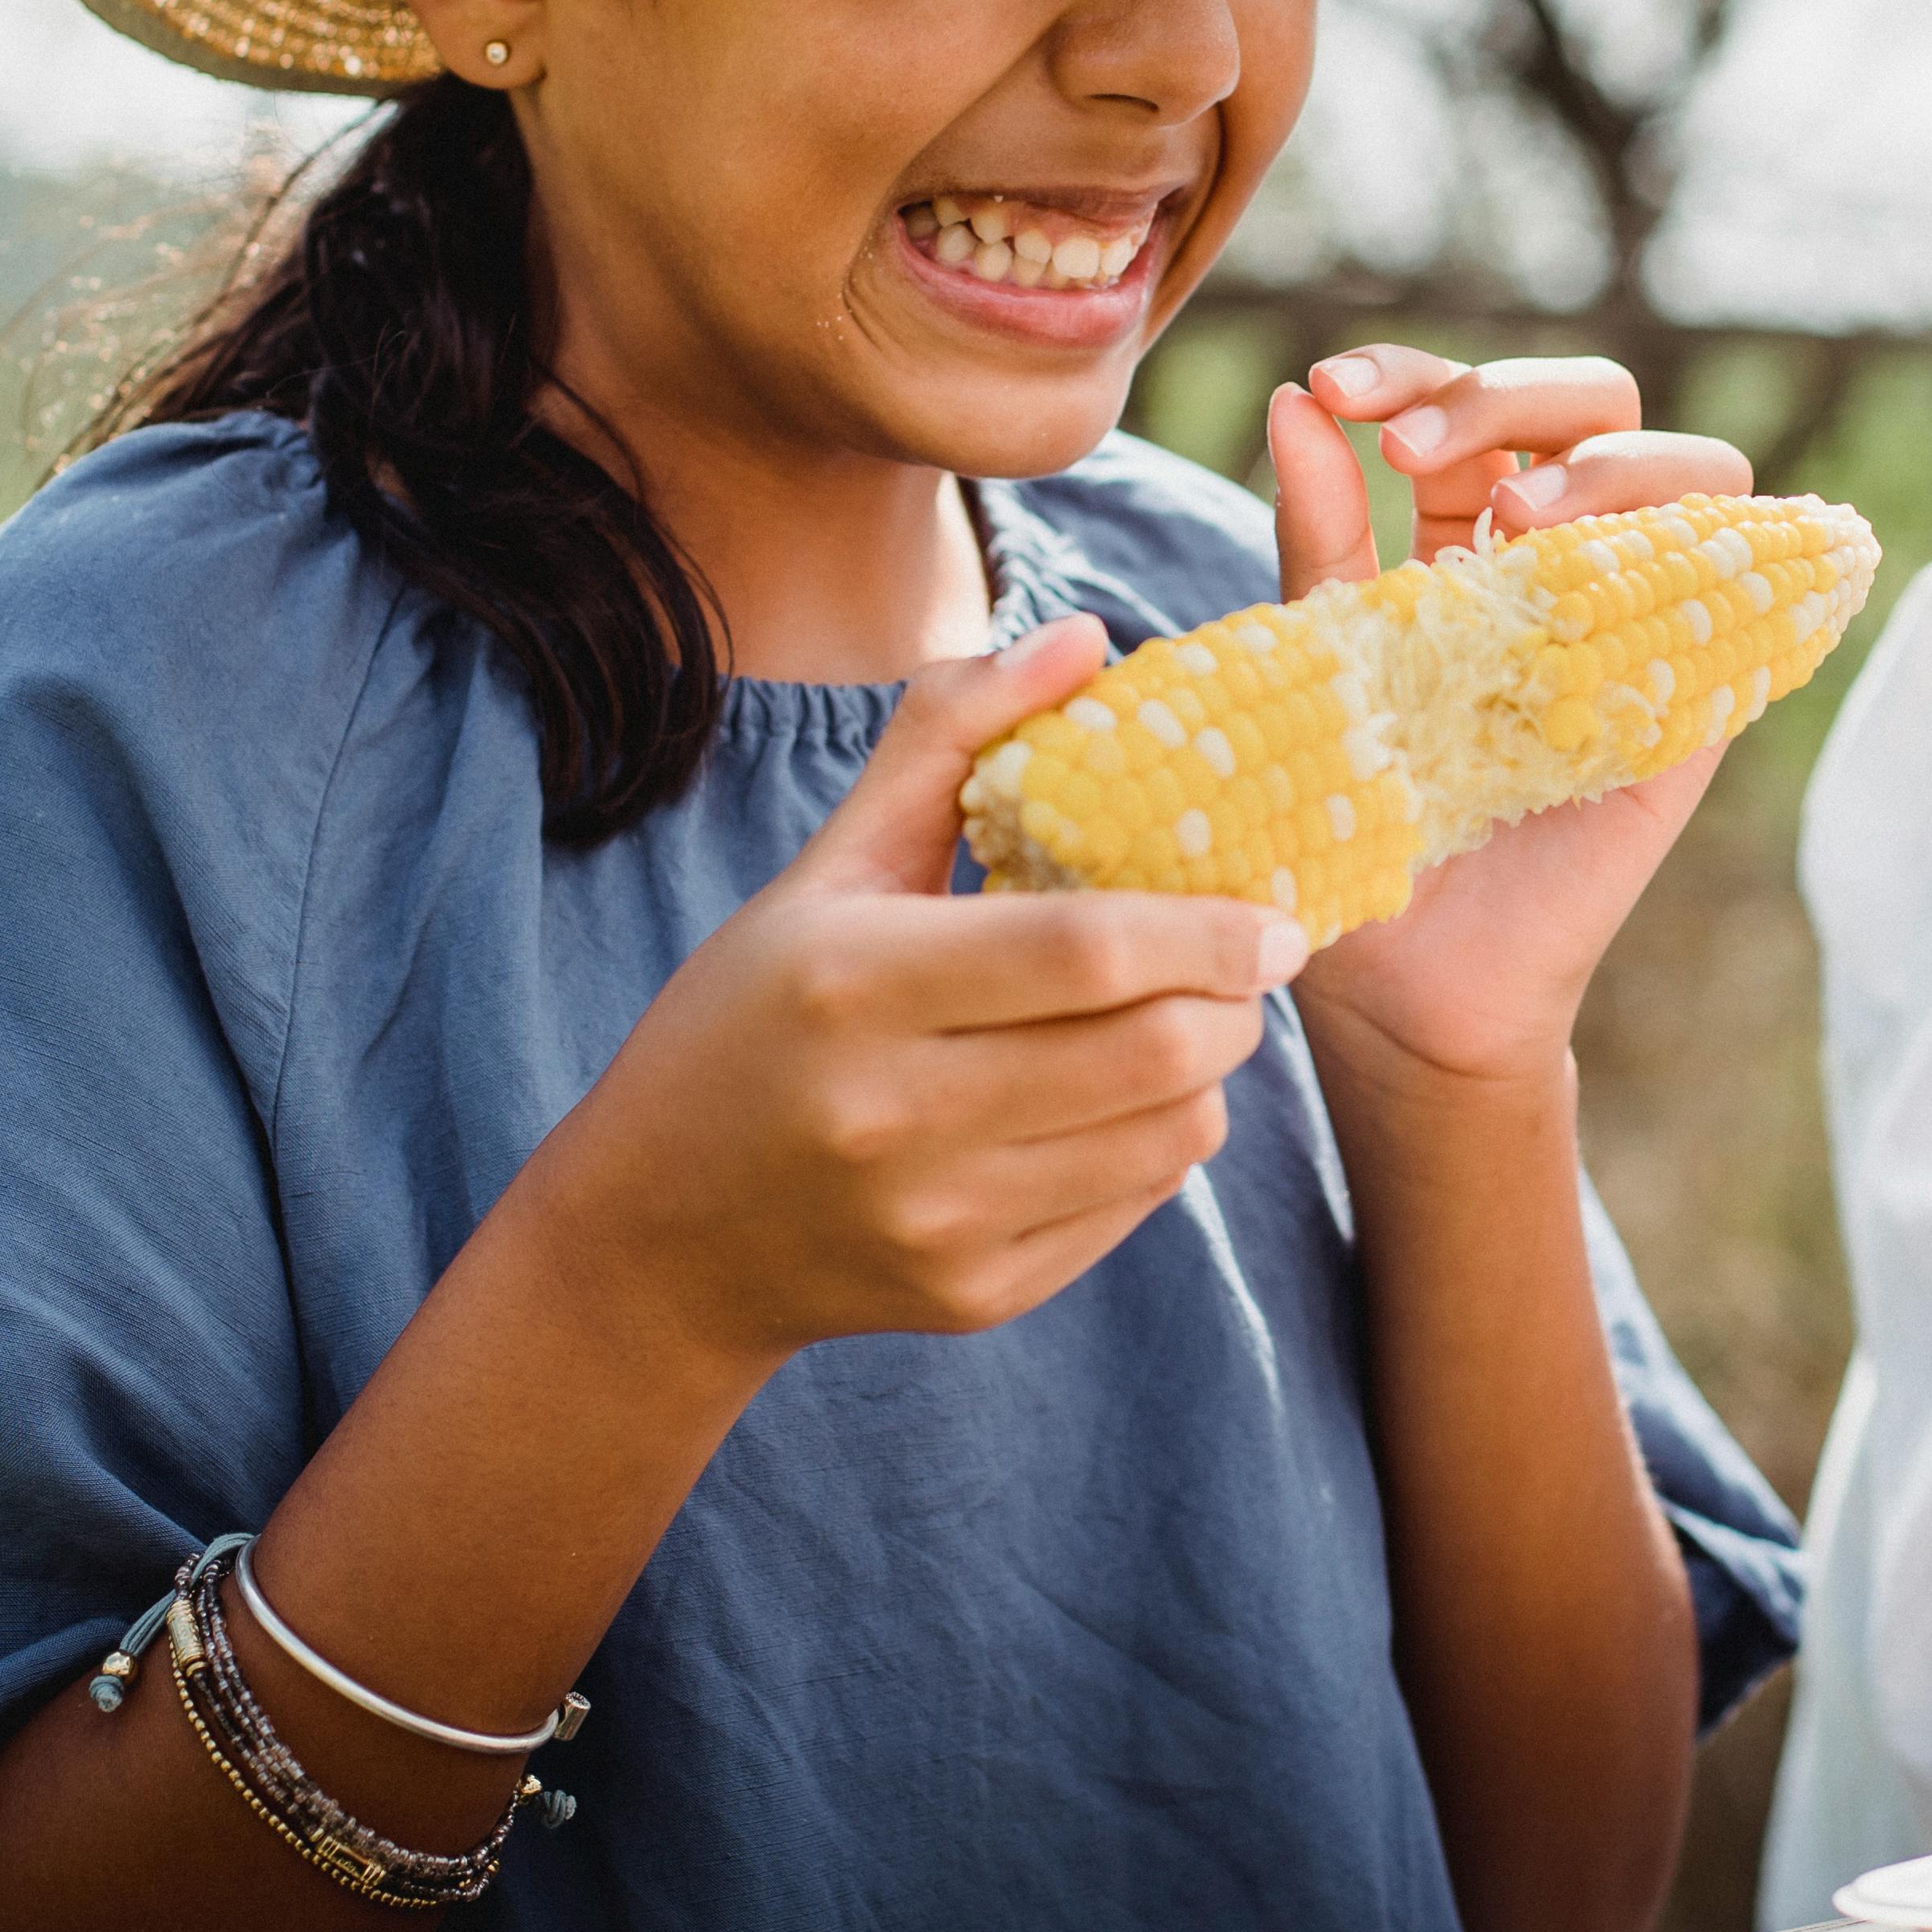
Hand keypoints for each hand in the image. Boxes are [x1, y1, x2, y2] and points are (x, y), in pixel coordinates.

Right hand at [525, 620, 1300, 1365]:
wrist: (658, 1239)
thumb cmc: (749, 1022)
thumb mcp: (824, 872)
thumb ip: (949, 740)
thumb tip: (1084, 637)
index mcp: (856, 985)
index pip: (1086, 952)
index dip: (1207, 930)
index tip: (1273, 915)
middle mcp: (897, 1116)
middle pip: (1153, 1051)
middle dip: (1233, 1001)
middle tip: (1243, 965)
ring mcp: (939, 1221)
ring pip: (1169, 1138)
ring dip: (1209, 1072)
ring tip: (1179, 1024)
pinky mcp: (975, 1294)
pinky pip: (1136, 1207)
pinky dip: (1159, 1146)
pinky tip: (1113, 1104)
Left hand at [1266, 348, 1753, 1086]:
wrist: (1405, 987)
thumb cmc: (1349, 829)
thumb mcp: (1322, 660)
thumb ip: (1318, 538)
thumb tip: (1292, 402)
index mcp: (1464, 545)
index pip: (1471, 409)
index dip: (1416, 371)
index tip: (1335, 388)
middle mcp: (1563, 567)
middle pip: (1590, 404)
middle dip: (1505, 394)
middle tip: (1417, 450)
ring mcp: (1641, 624)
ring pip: (1689, 467)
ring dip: (1609, 461)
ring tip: (1522, 513)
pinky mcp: (1697, 701)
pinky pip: (1750, 587)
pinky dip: (1716, 542)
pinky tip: (1620, 561)